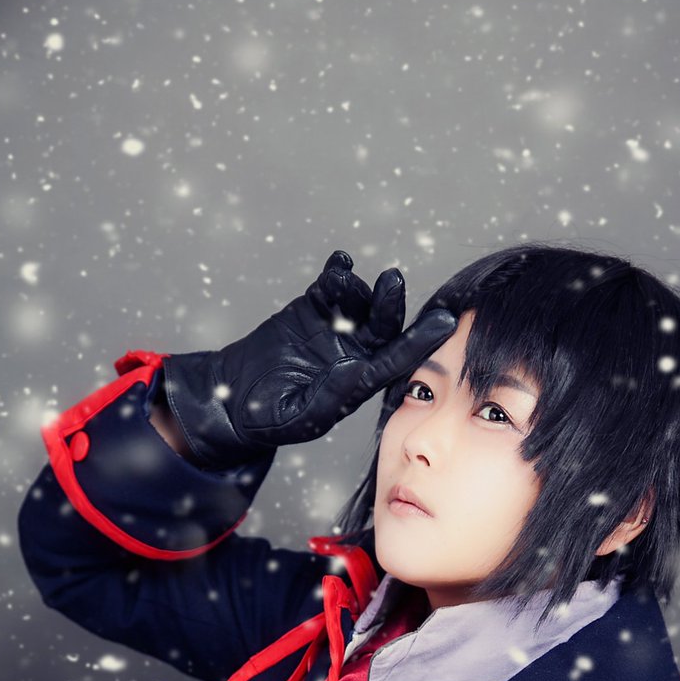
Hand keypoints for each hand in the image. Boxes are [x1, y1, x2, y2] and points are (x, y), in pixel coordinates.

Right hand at [161, 251, 456, 468]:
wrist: (234, 399)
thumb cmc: (270, 418)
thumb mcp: (300, 416)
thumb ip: (330, 397)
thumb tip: (357, 370)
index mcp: (360, 382)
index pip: (398, 359)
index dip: (422, 341)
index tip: (445, 322)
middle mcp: (355, 352)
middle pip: (384, 324)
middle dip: (391, 302)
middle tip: (393, 280)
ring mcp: (335, 328)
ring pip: (358, 301)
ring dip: (356, 286)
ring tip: (340, 279)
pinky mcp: (311, 308)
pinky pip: (330, 286)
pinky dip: (336, 272)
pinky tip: (340, 261)